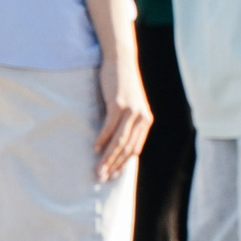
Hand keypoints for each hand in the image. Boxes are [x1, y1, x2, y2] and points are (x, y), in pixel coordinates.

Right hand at [95, 45, 153, 181]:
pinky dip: (102, 139)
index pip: (135, 149)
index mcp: (145, 121)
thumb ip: (125, 124)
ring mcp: (132, 111)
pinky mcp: (119, 104)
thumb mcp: (128, 107)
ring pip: (119, 141)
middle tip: (101, 179)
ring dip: (107, 158)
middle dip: (114, 166)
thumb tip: (113, 146)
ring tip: (97, 170)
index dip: (123, 164)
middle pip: (127, 148)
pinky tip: (95, 149)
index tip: (113, 177)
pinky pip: (110, 126)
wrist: (121, 61)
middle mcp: (142, 117)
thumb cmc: (122, 86)